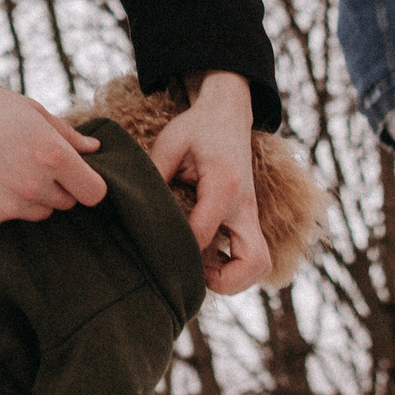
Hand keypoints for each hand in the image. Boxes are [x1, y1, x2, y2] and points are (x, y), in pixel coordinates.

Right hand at [0, 57, 105, 228]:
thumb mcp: (31, 111)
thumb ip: (67, 135)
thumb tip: (93, 150)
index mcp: (52, 155)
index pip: (94, 193)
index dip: (87, 183)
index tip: (76, 176)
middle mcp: (34, 185)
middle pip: (65, 203)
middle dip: (56, 187)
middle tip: (27, 162)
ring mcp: (8, 206)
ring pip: (37, 213)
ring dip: (29, 198)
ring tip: (2, 168)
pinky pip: (6, 218)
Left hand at [150, 72, 270, 294]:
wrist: (228, 114)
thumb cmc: (196, 128)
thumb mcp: (169, 143)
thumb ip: (154, 174)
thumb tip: (134, 209)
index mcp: (223, 185)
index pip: (204, 234)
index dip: (179, 250)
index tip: (157, 250)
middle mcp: (245, 205)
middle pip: (253, 262)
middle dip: (224, 281)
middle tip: (193, 272)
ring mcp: (252, 214)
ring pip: (260, 265)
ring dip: (235, 278)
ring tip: (201, 268)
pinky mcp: (250, 219)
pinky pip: (254, 256)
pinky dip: (237, 268)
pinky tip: (208, 259)